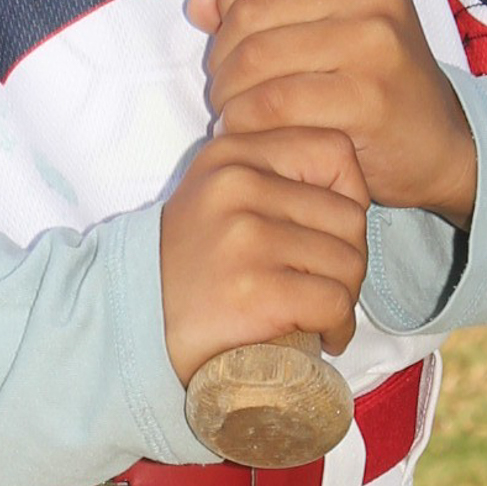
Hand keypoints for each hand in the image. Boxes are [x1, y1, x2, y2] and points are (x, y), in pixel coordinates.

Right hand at [159, 126, 367, 384]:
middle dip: (349, 258)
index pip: (333, 150)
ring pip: (349, 262)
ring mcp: (245, 237)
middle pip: (349, 216)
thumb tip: (352, 189)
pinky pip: (334, 303)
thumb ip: (273, 174)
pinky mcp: (254, 290)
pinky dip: (338, 327)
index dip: (350, 194)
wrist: (135, 321)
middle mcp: (238, 185)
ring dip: (344, 296)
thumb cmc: (192, 264)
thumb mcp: (220, 193)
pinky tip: (323, 335)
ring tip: (319, 311)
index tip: (327, 232)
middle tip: (326, 284)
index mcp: (233, 152)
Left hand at [187, 0, 477, 228]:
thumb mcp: (330, 27)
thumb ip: (263, 7)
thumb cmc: (374, 82)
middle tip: (227, 92)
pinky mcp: (368, 96)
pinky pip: (273, 104)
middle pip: (250, 12)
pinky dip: (249, 124)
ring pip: (255, 59)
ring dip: (229, 97)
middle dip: (222, 60)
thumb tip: (197, 5)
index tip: (236, 40)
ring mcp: (376, 41)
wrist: (439, 145)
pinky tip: (255, 135)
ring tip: (236, 115)